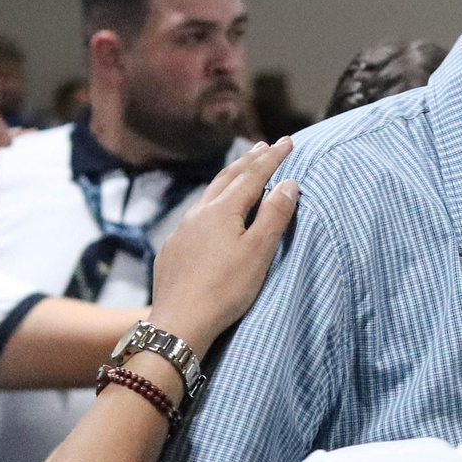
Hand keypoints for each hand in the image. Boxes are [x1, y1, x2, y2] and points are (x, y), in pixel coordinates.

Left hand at [147, 138, 298, 354]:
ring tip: (240, 169)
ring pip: (209, 194)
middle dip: (249, 160)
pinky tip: (212, 211)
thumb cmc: (226, 289)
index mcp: (223, 210)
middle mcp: (199, 213)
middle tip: (264, 146)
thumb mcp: (259, 252)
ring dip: (229, 178)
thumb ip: (274, 215)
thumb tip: (288, 182)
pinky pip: (196, 214)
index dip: (272, 158)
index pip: (253, 175)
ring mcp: (183, 230)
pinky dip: (212, 201)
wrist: (181, 321)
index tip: (287, 141)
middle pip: (227, 178)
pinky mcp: (173, 249)